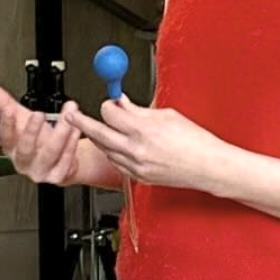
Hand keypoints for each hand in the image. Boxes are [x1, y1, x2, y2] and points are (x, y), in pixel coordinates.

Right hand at [0, 82, 81, 185]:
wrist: (59, 158)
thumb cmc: (38, 138)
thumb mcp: (20, 117)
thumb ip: (3, 103)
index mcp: (11, 149)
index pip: (5, 136)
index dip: (6, 123)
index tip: (9, 109)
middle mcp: (24, 162)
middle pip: (25, 148)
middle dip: (31, 130)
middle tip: (38, 114)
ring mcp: (40, 170)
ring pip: (50, 153)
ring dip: (60, 132)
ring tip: (67, 115)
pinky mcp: (57, 175)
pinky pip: (66, 159)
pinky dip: (72, 142)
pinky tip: (75, 128)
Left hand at [61, 96, 227, 190]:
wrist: (208, 167)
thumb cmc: (195, 141)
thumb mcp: (168, 116)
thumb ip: (139, 110)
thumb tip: (121, 102)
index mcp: (144, 129)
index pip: (109, 113)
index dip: (107, 105)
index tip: (109, 102)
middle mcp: (137, 149)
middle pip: (98, 133)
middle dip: (81, 122)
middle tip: (71, 115)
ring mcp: (136, 166)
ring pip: (105, 149)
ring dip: (101, 138)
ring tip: (104, 129)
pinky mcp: (138, 177)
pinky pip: (116, 162)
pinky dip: (114, 152)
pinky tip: (121, 146)